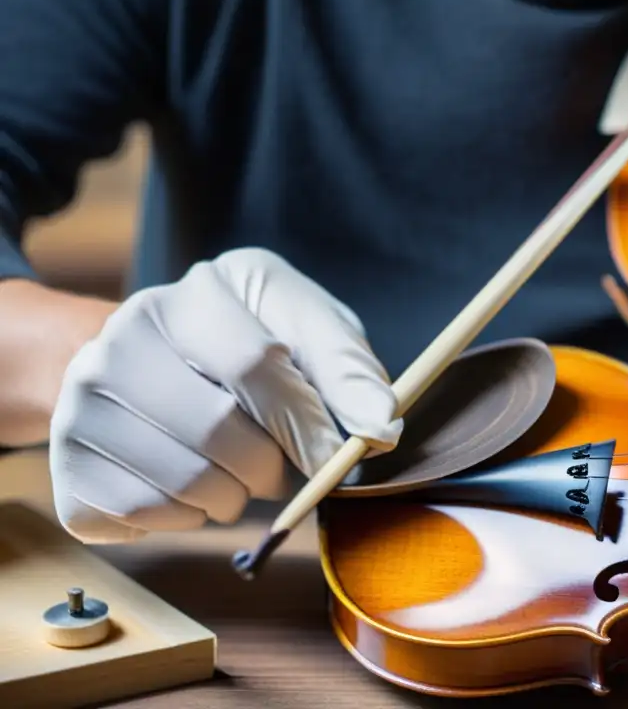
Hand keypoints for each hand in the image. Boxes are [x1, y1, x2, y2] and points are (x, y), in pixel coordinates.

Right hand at [49, 247, 401, 542]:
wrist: (144, 366)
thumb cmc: (245, 348)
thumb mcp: (305, 332)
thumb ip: (347, 369)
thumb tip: (381, 428)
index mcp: (198, 292)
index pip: (258, 364)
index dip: (308, 422)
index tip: (340, 456)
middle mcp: (126, 334)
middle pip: (219, 431)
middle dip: (271, 466)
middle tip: (280, 466)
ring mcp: (84, 398)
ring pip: (185, 483)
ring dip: (234, 497)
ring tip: (234, 470)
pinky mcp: (65, 461)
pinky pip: (145, 515)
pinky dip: (188, 517)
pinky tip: (190, 484)